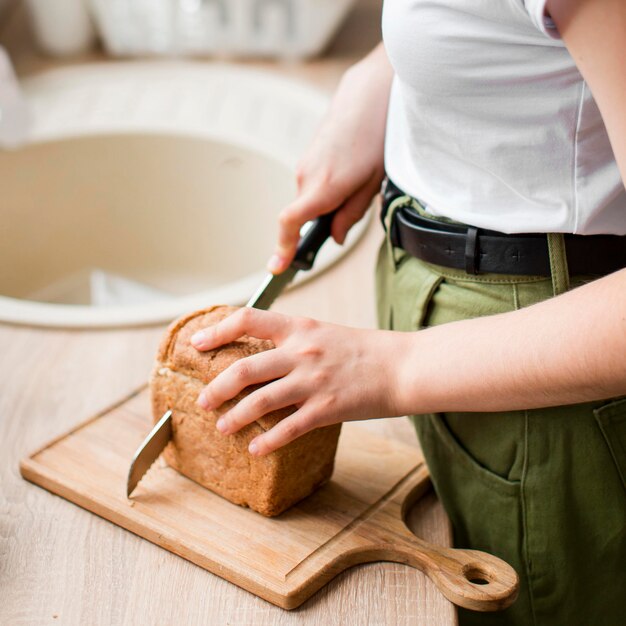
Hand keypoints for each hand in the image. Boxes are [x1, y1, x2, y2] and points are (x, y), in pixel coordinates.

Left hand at [191, 308, 405, 454]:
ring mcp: (313, 381)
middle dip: (217, 387)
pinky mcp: (326, 408)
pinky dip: (267, 441)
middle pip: (245, 368)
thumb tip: (265, 357)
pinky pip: (288, 428)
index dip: (218, 330)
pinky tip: (255, 449)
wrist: (403, 366)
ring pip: (260, 400)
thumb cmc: (365, 350)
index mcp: (300, 327)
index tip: (197, 343)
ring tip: (221, 427)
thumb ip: (294, 341)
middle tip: (203, 401)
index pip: (248, 319)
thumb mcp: (325, 333)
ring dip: (235, 417)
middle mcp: (301, 351)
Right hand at [267, 43, 393, 273]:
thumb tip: (334, 237)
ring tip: (360, 182)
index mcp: (323, 186)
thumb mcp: (372, 185)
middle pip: (304, 215)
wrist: (370, 93)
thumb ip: (350, 216)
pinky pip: (312, 183)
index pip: (290, 222)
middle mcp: (306, 176)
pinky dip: (327, 188)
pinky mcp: (307, 156)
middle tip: (350, 215)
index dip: (282, 248)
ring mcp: (304, 164)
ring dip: (329, 202)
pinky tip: (351, 172)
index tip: (277, 267)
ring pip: (310, 199)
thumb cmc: (376, 136)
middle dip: (323, 223)